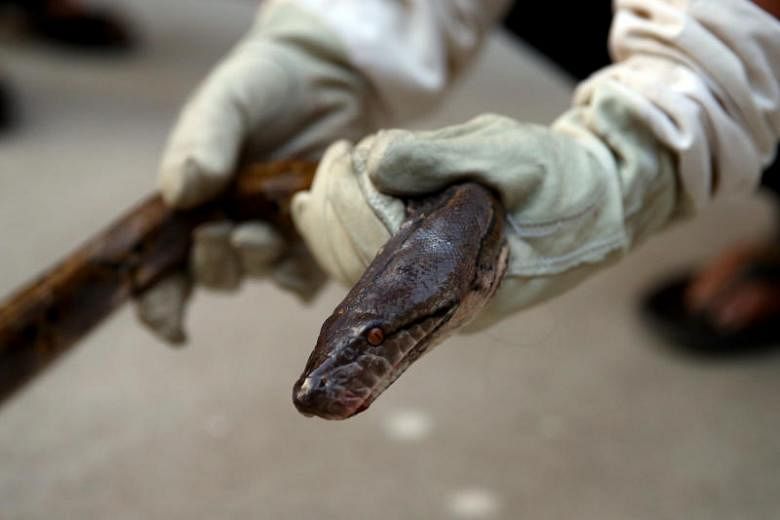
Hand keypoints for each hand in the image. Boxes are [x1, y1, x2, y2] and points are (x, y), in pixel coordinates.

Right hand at [136, 2, 379, 342]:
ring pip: (261, 274)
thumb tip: (181, 194)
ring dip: (257, 259)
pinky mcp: (318, 237)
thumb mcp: (226, 104)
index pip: (165, 269)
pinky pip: (309, 272)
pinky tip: (302, 232)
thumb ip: (201, 144)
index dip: (160, 305)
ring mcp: (277, 235)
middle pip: (214, 275)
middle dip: (214, 261)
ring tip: (264, 229)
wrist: (327, 74)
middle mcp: (230, 227)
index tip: (169, 323)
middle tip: (222, 230)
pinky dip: (303, 265)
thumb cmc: (264, 87)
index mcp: (192, 204)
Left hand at [293, 87, 679, 330]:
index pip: (381, 251)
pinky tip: (335, 205)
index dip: (350, 201)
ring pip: (363, 277)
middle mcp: (449, 304)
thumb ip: (441, 156)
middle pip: (361, 269)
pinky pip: (379, 274)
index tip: (346, 153)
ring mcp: (445, 300)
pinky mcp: (442, 285)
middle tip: (333, 160)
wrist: (606, 203)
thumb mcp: (510, 154)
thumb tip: (374, 164)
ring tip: (331, 175)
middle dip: (335, 210)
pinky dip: (348, 236)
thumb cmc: (563, 180)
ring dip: (335, 224)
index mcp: (467, 280)